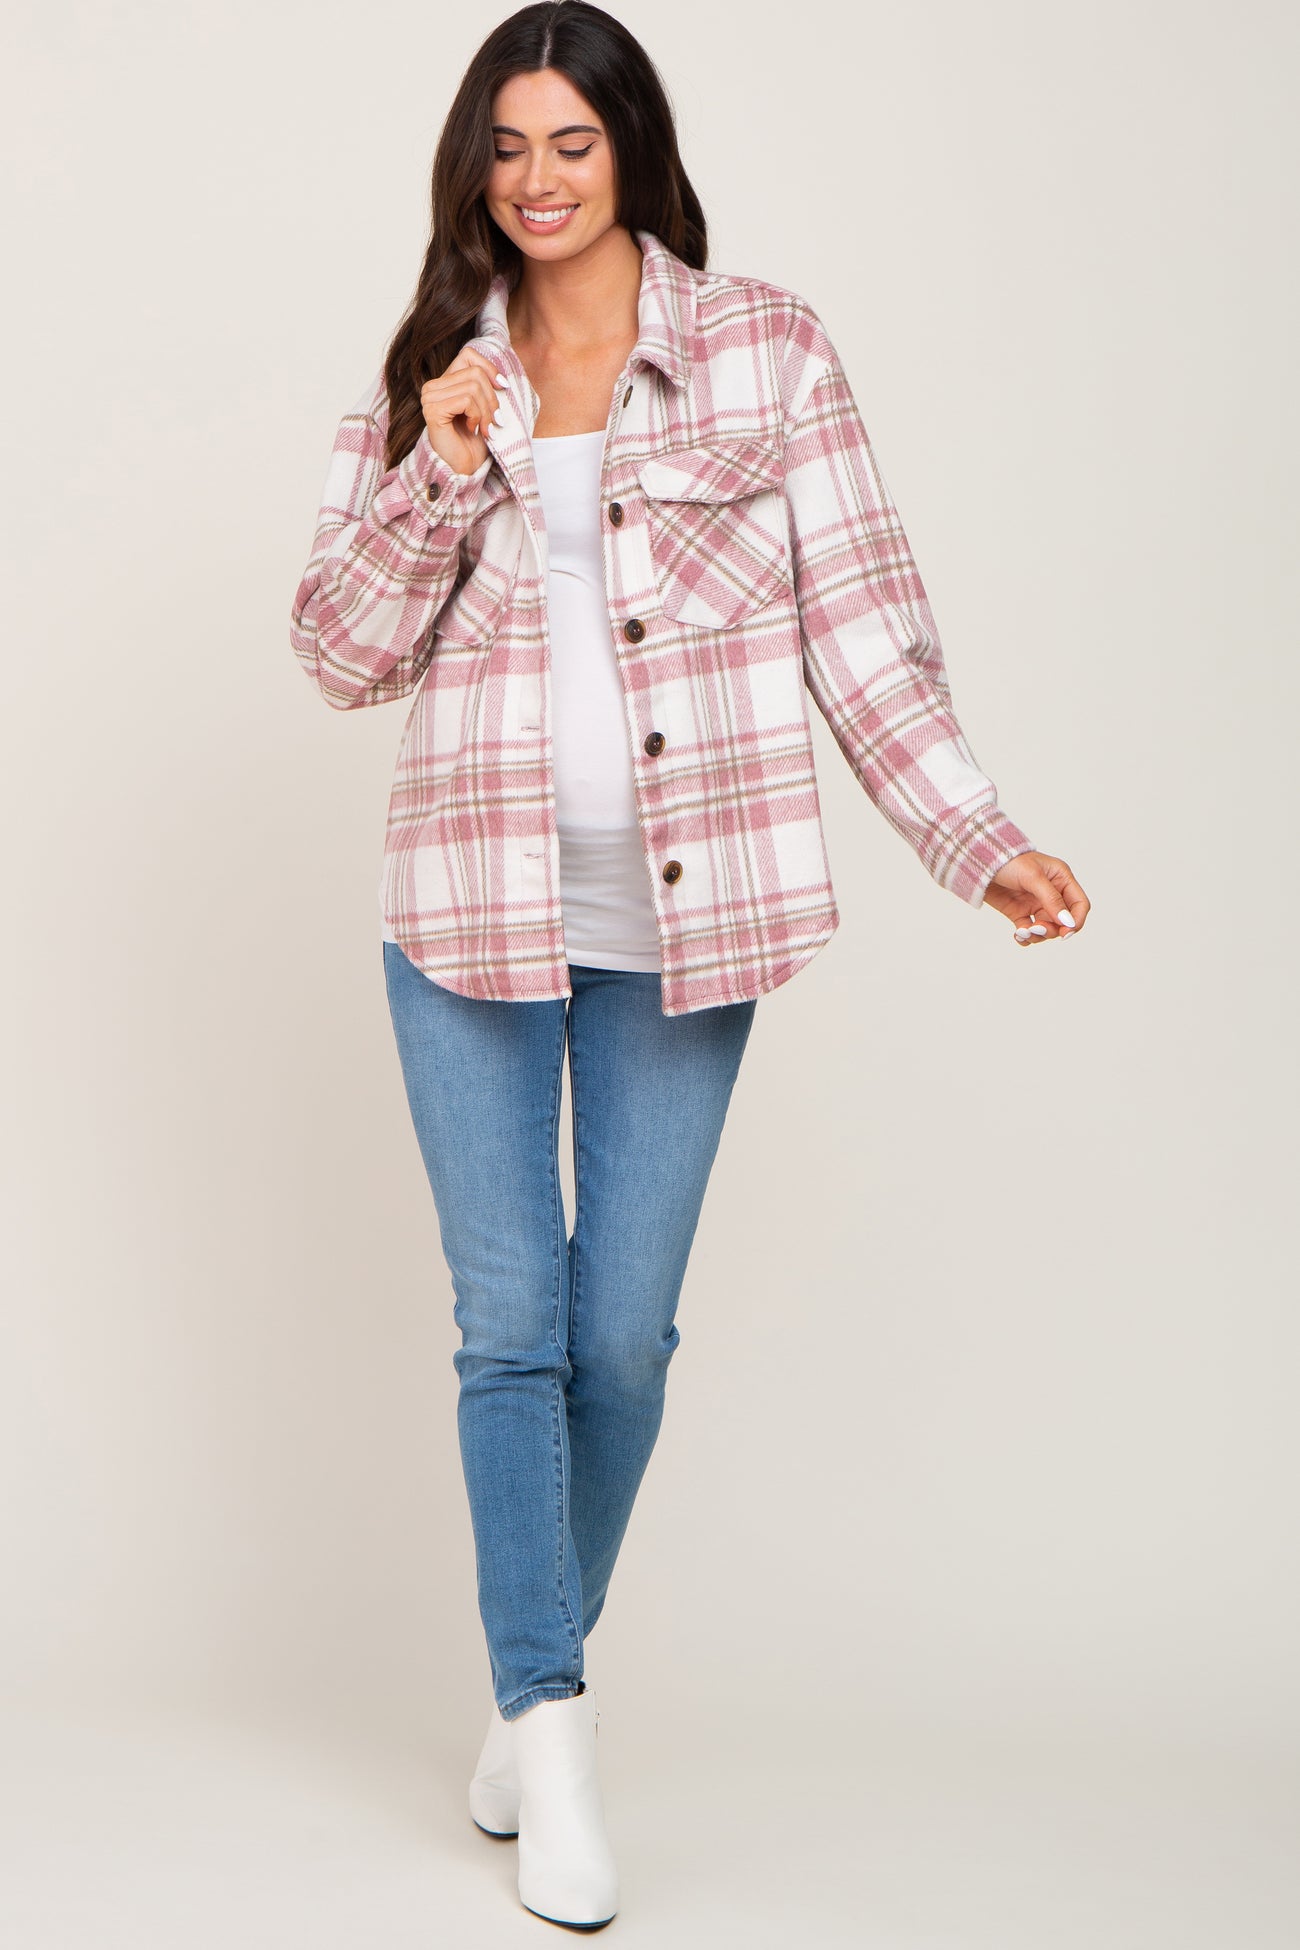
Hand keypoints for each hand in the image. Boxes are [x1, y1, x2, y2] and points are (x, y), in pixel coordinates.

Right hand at [420, 347, 508, 477]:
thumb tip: (502, 376)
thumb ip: (485, 386)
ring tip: (484, 428)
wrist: (463, 468)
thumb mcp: (483, 407)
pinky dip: (476, 416)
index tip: (503, 387)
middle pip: (475, 373)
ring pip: (473, 387)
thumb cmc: (473, 440)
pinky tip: (472, 429)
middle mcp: (432, 386)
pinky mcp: (433, 410)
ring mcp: (429, 397)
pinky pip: (466, 400)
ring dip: (486, 411)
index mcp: (443, 382)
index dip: (490, 368)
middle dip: (492, 399)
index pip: (468, 356)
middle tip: (494, 420)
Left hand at [982, 850, 1089, 945]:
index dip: (1076, 921)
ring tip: (1023, 932)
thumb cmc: (1009, 860)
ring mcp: (1035, 903)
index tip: (1065, 933)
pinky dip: (1025, 937)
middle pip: (1063, 921)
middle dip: (1052, 930)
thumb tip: (1067, 922)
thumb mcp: (1033, 877)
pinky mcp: (1019, 912)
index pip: (1079, 904)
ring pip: (1046, 929)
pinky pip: (1028, 931)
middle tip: (1036, 929)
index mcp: (1061, 879)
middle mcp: (1052, 893)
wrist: (979, 861)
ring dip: (1038, 935)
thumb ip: (1051, 899)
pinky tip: (1018, 935)